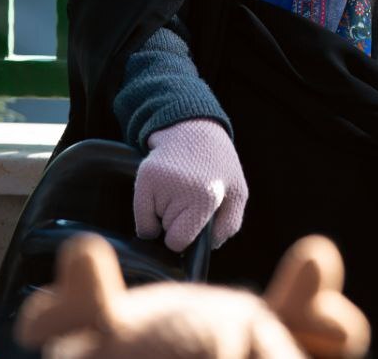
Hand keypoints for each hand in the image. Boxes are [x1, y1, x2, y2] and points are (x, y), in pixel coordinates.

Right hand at [134, 118, 247, 251]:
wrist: (194, 129)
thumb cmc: (218, 165)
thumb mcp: (238, 192)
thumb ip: (229, 225)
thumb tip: (208, 248)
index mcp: (206, 197)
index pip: (179, 241)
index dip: (187, 237)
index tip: (194, 223)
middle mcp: (180, 189)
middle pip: (165, 234)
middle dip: (177, 223)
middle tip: (190, 198)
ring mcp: (159, 181)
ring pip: (151, 226)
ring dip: (163, 215)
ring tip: (179, 190)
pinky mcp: (144, 176)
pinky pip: (139, 216)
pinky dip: (147, 213)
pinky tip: (164, 192)